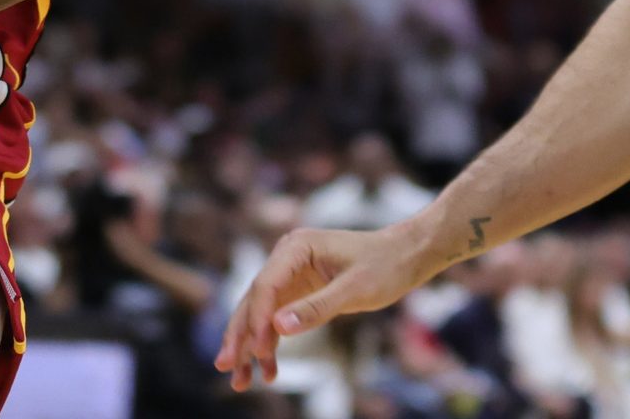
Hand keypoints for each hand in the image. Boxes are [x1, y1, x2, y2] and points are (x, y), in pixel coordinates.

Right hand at [215, 222, 437, 391]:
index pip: (265, 285)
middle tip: (225, 368)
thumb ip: (316, 308)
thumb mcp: (354, 290)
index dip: (256, 320)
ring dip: (250, 346)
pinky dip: (270, 344)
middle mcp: (286, 257)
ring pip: (260, 313)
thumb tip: (278, 328)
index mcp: (296, 247)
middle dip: (240, 336)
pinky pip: (276, 319)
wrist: (404, 256)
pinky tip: (267, 371)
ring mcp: (290, 274)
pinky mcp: (298, 290)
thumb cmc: (383, 266)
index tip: (254, 351)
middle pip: (254, 300)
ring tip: (240, 381)